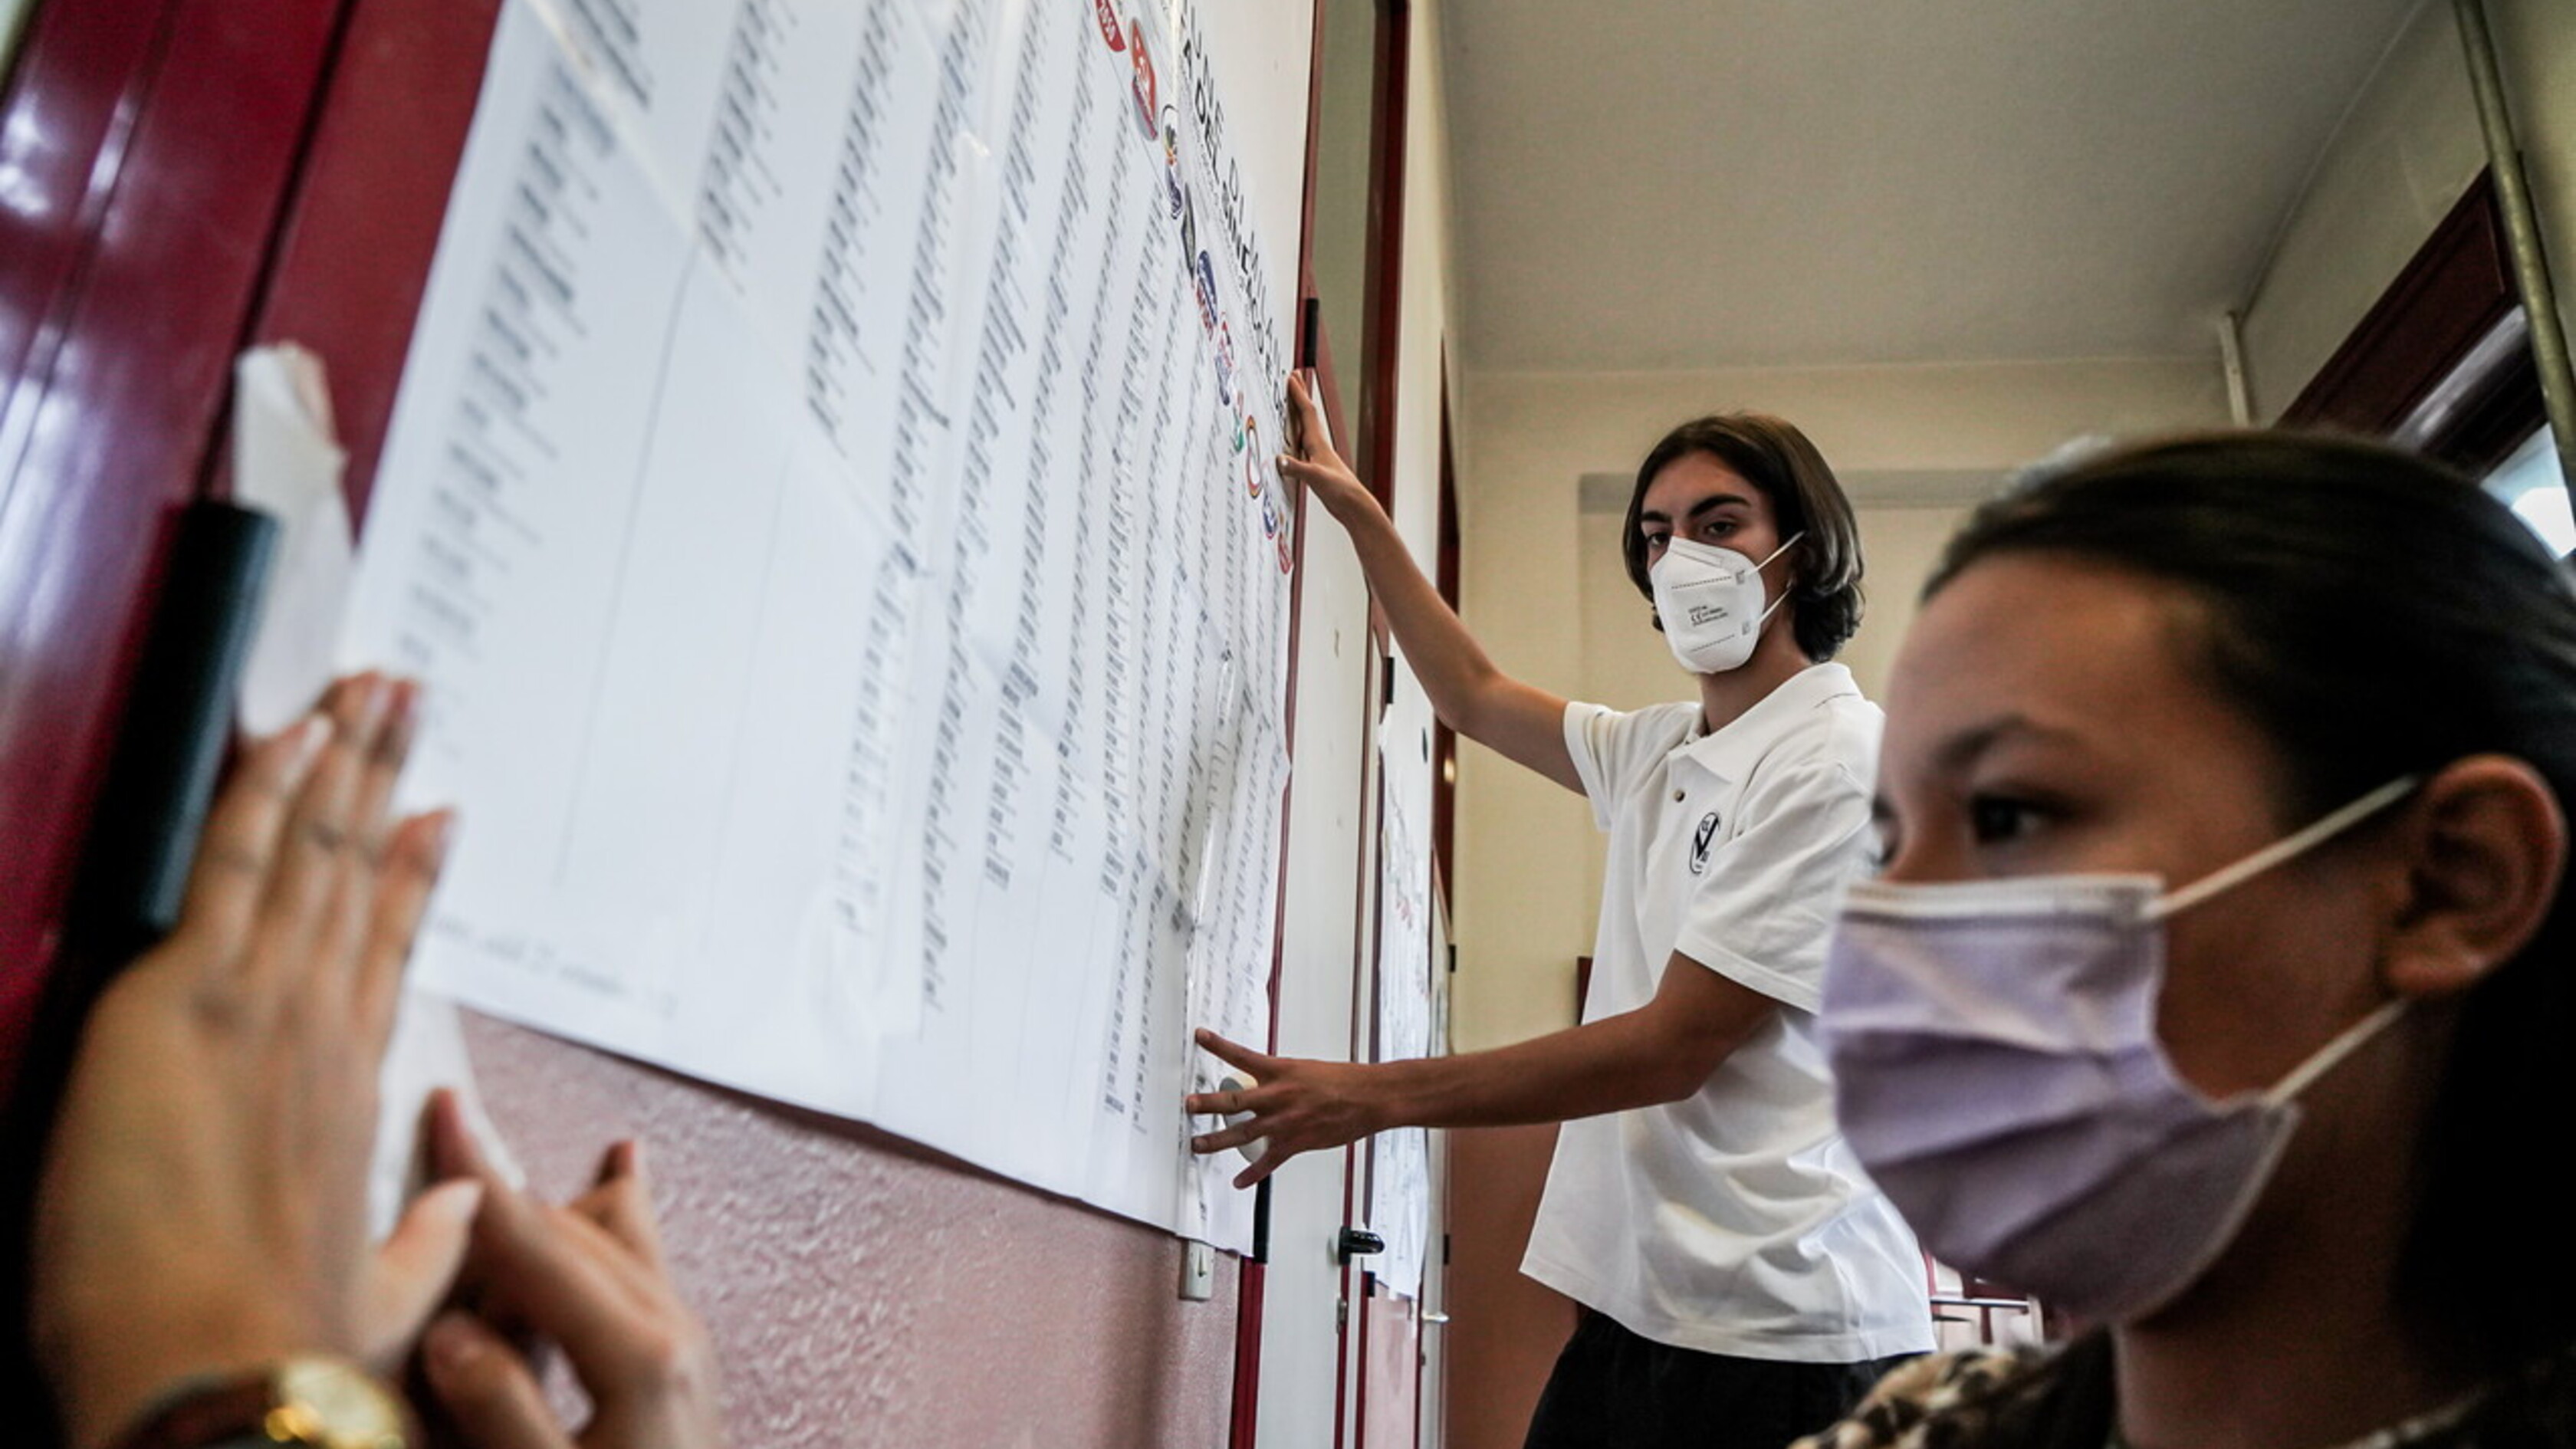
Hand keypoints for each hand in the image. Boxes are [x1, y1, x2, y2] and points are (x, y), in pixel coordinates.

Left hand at [31, 675, 457, 1448]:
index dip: (417, 875)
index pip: (391, 952)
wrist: (223, 1375)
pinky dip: (264, 792)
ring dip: (339, 756)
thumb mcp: (384, 1296)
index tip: (437, 816)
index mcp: (357, 1091)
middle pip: (362, 874)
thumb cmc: (292, 1350)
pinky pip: (233, 866)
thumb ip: (429, 1238)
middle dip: (385, 775)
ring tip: (365, 687)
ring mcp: (262, 1005)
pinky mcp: (182, 1001)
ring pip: (310, 851)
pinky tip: (289, 733)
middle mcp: (323, 1029)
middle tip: (405, 699)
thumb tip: (463, 1200)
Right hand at [421, 1092, 725, 1448]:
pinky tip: (621, 1164)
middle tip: (439, 1133)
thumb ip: (503, 1412)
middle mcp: (670, 1326)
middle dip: (499, 1189)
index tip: (444, 1112)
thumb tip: (451, 1331)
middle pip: (570, 1230)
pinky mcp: (680, 1352)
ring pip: (607, 1234)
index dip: (482, 1180)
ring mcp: (682, 1334)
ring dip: (541, 1205)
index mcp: (638, 1354)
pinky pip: (638, 1257)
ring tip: (486, 1153)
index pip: (540, 1246)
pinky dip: (612, 1209)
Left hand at [1184, 1029, 1385, 1188]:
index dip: (1218, 1045)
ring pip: (1242, 1134)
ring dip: (1216, 1141)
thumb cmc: (1343, 1081)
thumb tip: (1261, 1084)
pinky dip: (1252, 1174)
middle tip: (1189, 1105)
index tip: (1199, 1036)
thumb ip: (1280, 1078)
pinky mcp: (1296, 1143)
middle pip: (1234, 1101)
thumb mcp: (1306, 1070)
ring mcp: (1285, 1122)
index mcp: (1281, 1071)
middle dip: (1207, 1104)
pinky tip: (1239, 1181)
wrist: (1370, 1098)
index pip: (1242, 1055)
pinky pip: (1268, 1162)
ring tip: (1197, 1144)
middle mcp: (1279, 1096)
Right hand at [1278, 372, 1379, 524]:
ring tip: (1292, 402)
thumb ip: (1297, 468)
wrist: (1353, 505)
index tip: (1291, 378)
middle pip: (1307, 414)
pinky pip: (1303, 444)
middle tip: (1294, 377)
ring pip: (1306, 427)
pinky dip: (1296, 435)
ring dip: (1298, 412)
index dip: (1298, 395)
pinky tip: (1293, 440)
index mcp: (1318, 443)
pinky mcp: (1316, 466)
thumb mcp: (1315, 478)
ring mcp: (1318, 455)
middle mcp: (1319, 445)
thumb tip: (1279, 460)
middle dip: (1300, 395)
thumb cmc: (1340, 490)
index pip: (1307, 413)